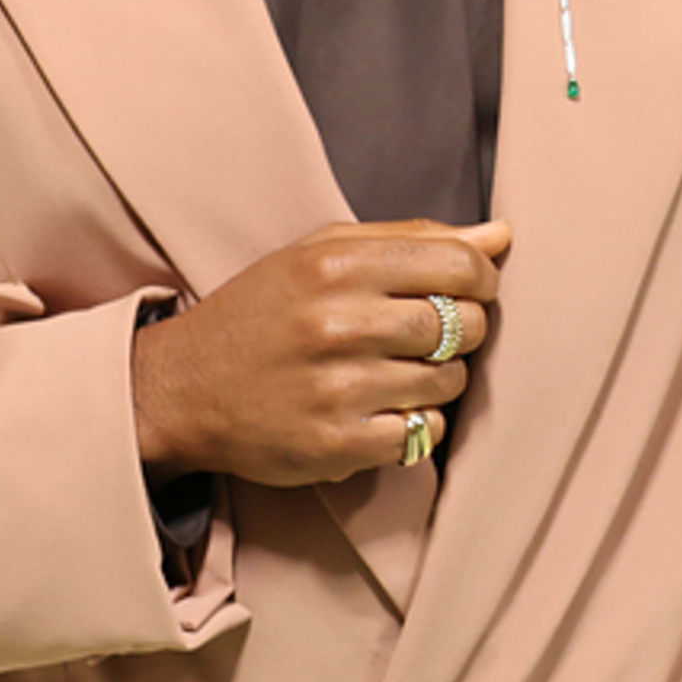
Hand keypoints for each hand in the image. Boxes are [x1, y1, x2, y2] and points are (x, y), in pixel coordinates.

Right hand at [132, 219, 510, 487]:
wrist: (181, 388)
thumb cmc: (262, 313)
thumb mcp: (320, 253)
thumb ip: (411, 239)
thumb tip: (500, 236)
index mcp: (337, 264)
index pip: (461, 264)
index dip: (481, 278)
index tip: (469, 289)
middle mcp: (339, 323)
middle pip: (463, 325)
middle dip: (463, 330)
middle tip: (429, 335)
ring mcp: (339, 388)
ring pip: (450, 383)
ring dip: (439, 381)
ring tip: (397, 373)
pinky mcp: (338, 445)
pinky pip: (424, 435)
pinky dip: (417, 425)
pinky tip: (382, 410)